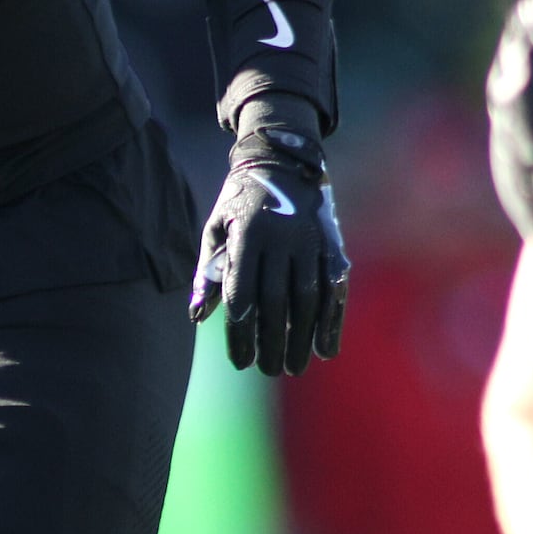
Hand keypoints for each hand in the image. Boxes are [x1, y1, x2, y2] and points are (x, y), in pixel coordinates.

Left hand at [187, 95, 349, 377]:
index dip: (241, 330)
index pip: (243, 291)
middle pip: (277, 301)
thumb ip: (209, 273)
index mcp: (248, 233)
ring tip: (294, 367)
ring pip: (309, 298)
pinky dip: (332, 320)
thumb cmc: (240, 204)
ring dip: (302, 338)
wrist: (282, 162)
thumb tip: (198, 317)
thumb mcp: (216, 229)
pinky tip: (325, 348)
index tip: (241, 362)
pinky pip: (335, 288)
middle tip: (268, 371)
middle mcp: (282, 237)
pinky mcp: (332, 245)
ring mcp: (311, 241)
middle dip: (272, 342)